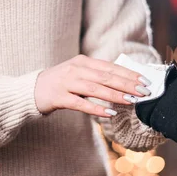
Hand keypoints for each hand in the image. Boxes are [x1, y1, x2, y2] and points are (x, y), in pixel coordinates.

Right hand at [35, 54, 151, 116]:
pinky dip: (96, 109)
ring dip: (115, 95)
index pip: (111, 67)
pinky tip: (109, 114)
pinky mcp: (59, 97)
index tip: (145, 81)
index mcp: (83, 61)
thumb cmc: (61, 83)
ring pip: (95, 89)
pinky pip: (80, 104)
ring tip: (131, 101)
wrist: (31, 90)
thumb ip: (98, 76)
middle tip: (144, 91)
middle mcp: (75, 69)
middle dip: (127, 84)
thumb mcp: (79, 73)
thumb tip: (124, 83)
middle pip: (106, 76)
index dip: (129, 74)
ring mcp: (66, 83)